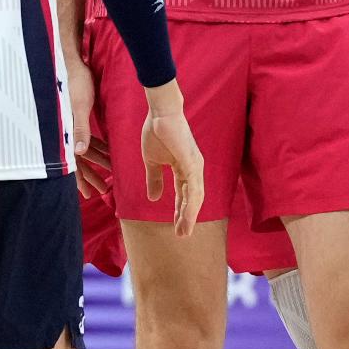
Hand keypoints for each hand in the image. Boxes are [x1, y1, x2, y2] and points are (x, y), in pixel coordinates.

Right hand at [66, 58, 110, 197]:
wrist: (70, 63)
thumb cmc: (74, 83)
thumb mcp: (79, 107)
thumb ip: (80, 129)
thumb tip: (78, 152)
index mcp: (64, 132)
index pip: (71, 163)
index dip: (80, 180)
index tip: (90, 194)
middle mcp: (67, 132)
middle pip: (79, 161)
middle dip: (92, 176)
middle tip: (104, 190)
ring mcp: (73, 126)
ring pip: (86, 151)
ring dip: (98, 162)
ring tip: (110, 174)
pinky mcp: (79, 118)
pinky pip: (89, 138)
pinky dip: (98, 147)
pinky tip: (108, 153)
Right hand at [141, 98, 204, 237]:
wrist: (159, 113)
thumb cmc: (156, 132)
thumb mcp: (152, 161)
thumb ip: (154, 180)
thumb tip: (154, 199)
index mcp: (184, 168)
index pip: (184, 194)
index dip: (180, 211)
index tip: (176, 227)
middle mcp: (193, 168)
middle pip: (192, 199)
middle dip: (186, 218)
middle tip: (182, 235)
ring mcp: (195, 166)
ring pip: (195, 197)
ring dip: (190, 216)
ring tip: (184, 231)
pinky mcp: (192, 163)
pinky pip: (194, 189)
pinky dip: (191, 204)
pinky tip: (186, 217)